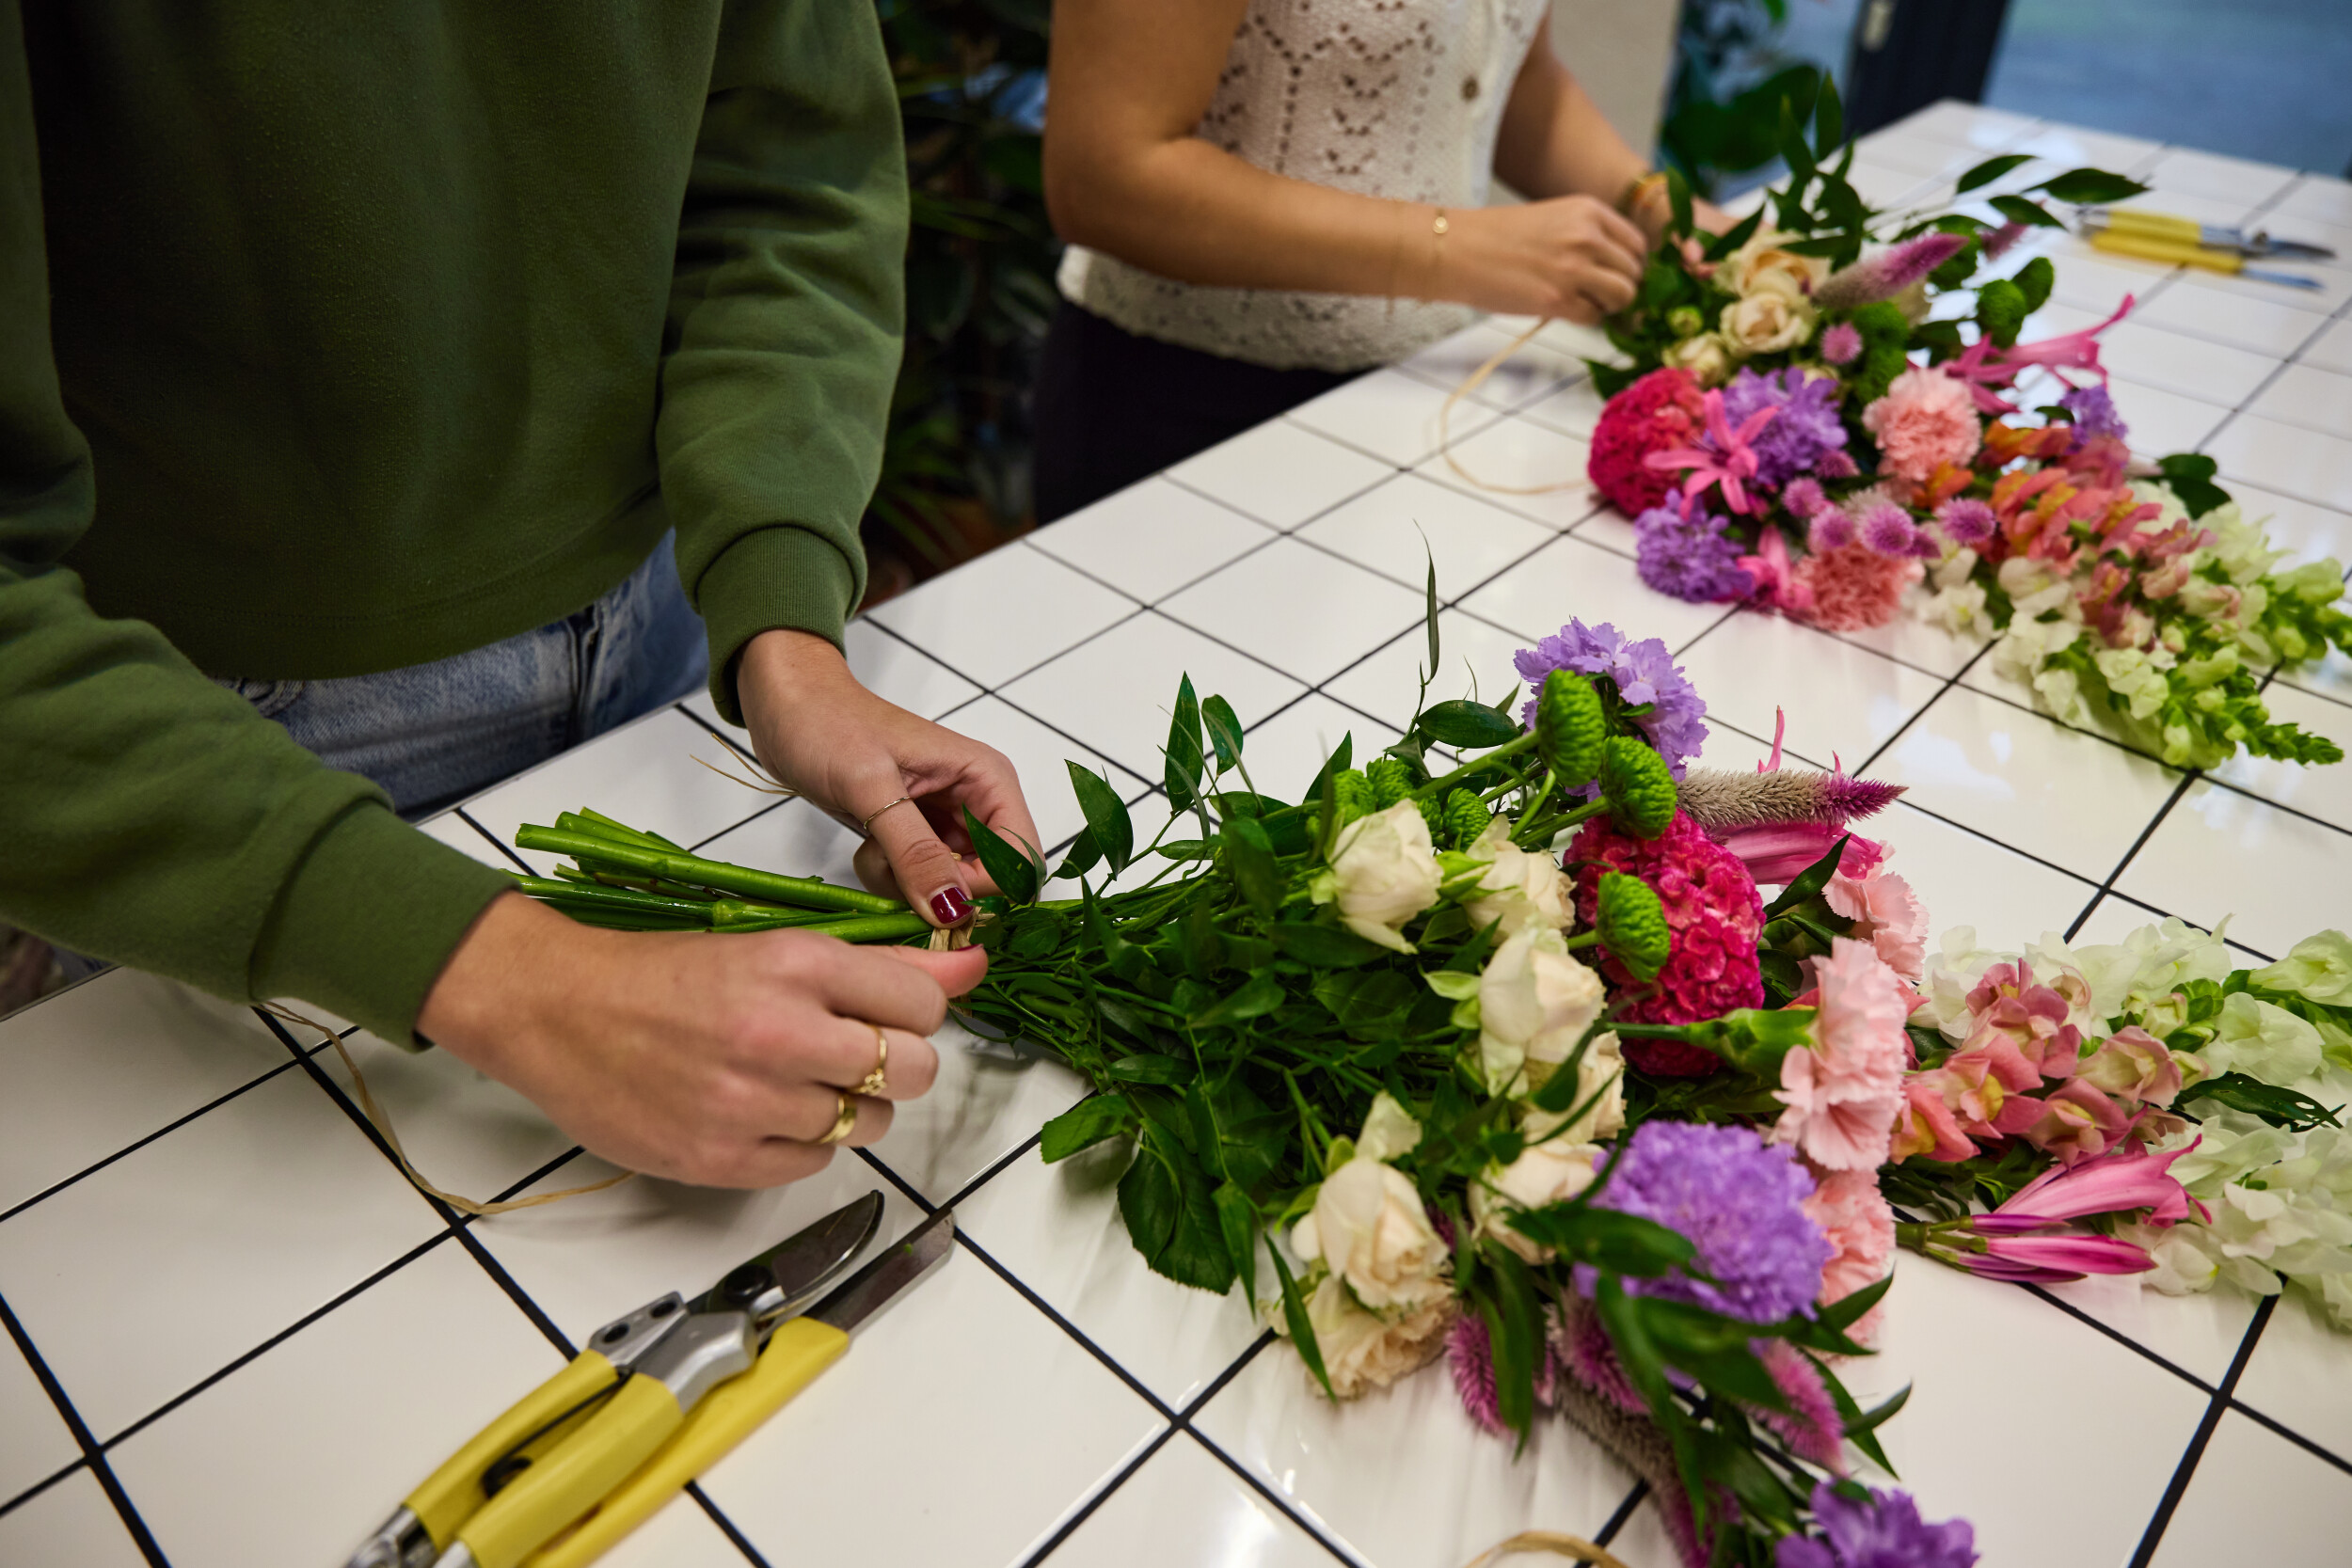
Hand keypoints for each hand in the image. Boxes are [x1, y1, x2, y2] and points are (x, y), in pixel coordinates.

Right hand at [419, 894, 987, 1185]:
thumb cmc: (661, 973)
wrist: (555, 1009)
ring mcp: (749, 1103)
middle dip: (894, 1063)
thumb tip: (971, 964)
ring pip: (870, 1123)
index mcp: (795, 964)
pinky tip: (765, 1113)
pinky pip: (816, 1162)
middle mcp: (779, 1032)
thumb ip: (880, 966)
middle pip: (912, 1070)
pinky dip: (803, 1143)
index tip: (886, 1013)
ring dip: (850, 1106)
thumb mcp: (774, 948)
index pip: (924, 1005)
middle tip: (851, 1053)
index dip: (914, 1012)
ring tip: (796, 1080)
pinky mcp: (720, 1159)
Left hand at [736, 629, 1042, 925]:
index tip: (931, 889)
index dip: (984, 887)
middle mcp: (976, 804)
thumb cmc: (828, 724)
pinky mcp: (917, 837)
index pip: (1021, 860)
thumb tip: (953, 910)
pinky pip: (922, 883)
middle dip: (940, 889)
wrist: (788, 707)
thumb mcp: (871, 787)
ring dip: (910, 886)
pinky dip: (893, 880)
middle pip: (989, 881)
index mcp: (987, 780)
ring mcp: (947, 823)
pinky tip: (869, 849)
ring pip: (953, 889)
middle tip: (892, 864)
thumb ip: (915, 852)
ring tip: (873, 849)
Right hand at [1442, 196, 1647, 322]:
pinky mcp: (1559, 299)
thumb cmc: (1495, 236)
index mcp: (1589, 211)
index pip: (1636, 244)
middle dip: (1621, 288)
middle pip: (1634, 272)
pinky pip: (1594, 317)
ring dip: (1609, 306)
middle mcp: (1588, 237)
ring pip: (1623, 296)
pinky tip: (1564, 310)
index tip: (1615, 275)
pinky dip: (1585, 319)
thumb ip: (1585, 235)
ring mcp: (1575, 268)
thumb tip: (1610, 266)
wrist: (1458, 250)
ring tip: (1585, 304)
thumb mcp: (1552, 218)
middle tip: (1599, 295)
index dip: (1629, 265)